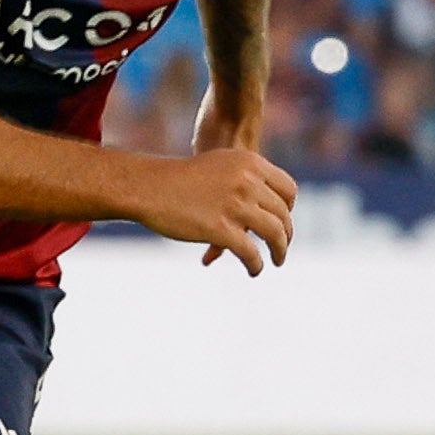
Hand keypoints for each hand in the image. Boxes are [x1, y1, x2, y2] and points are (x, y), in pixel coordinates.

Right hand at [138, 146, 297, 274]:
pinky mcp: (222, 229)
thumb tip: (265, 199)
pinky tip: (254, 270)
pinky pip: (250, 253)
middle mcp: (248, 182)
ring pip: (274, 234)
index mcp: (251, 164)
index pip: (288, 191)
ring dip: (280, 250)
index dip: (288, 209)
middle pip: (282, 215)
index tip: (282, 221)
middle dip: (285, 234)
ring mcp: (236, 206)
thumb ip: (245, 176)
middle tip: (281, 247)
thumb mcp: (219, 165)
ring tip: (277, 260)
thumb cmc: (177, 178)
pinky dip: (256, 265)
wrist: (146, 187)